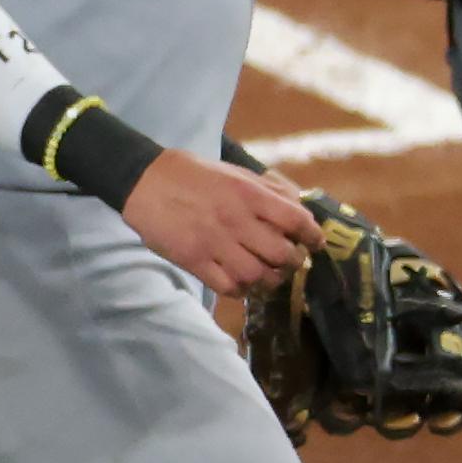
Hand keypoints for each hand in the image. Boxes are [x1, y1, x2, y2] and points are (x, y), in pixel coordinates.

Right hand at [124, 150, 317, 296]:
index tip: (315, 242)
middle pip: (282, 254)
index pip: (296, 220)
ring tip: (268, 275)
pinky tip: (242, 282)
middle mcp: (236, 220)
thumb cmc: (194, 175)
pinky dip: (242, 290)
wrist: (146, 182)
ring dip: (269, 280)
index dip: (313, 235)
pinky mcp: (194, 261)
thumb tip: (298, 204)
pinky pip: (228, 287)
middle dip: (293, 261)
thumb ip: (267, 189)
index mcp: (249, 195)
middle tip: (291, 261)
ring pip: (257, 276)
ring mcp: (214, 244)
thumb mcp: (235, 172)